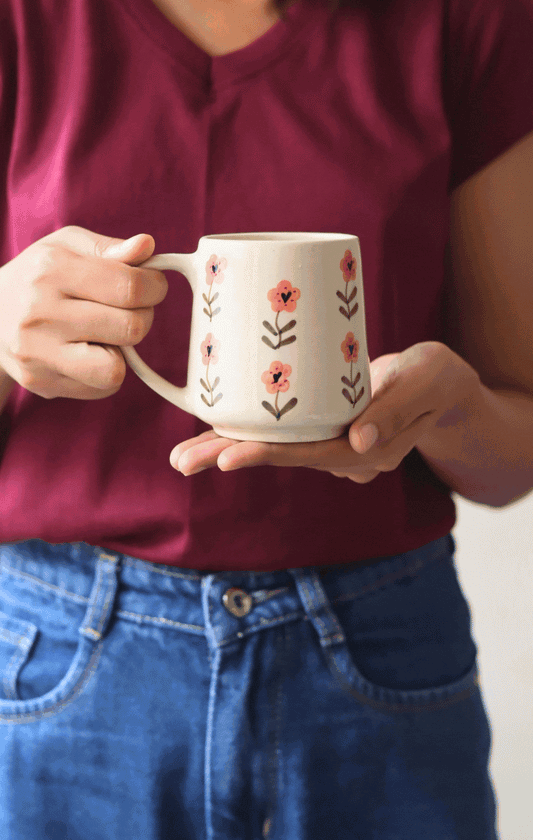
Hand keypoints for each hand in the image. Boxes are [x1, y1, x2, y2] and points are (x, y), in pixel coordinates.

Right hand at [0, 225, 167, 399]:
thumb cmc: (38, 277)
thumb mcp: (67, 247)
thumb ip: (110, 248)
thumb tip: (146, 246)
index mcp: (51, 269)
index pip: (129, 287)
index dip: (155, 288)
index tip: (153, 287)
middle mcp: (40, 312)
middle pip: (131, 328)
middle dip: (143, 318)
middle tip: (128, 310)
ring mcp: (37, 351)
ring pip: (115, 369)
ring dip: (123, 352)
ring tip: (106, 335)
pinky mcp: (40, 380)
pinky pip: (101, 388)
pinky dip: (105, 372)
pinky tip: (87, 352)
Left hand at [170, 342, 479, 481]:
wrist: (437, 385)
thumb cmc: (435, 378)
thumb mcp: (426, 380)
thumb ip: (397, 407)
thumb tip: (358, 440)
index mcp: (370, 452)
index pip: (312, 454)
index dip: (267, 454)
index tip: (226, 455)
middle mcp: (344, 455)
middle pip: (281, 456)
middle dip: (228, 458)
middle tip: (181, 462)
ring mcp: (330, 444)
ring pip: (273, 447)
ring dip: (226, 449)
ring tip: (181, 455)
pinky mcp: (321, 426)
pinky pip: (279, 433)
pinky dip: (246, 431)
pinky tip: (210, 431)